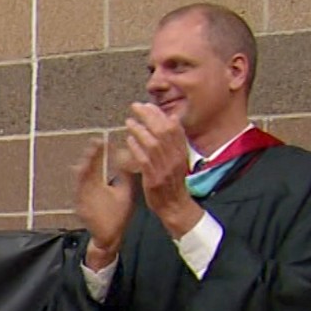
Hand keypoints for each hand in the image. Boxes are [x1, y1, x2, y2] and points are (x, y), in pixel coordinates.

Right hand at [73, 138, 134, 267]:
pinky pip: (80, 198)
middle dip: (90, 156)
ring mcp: (85, 199)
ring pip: (81, 182)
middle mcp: (89, 189)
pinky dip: (80, 189)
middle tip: (94, 144)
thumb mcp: (125, 191)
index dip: (98, 152)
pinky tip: (82, 181)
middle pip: (87, 169)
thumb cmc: (118, 215)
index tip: (102, 140)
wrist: (111, 237)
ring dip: (82, 170)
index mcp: (98, 184)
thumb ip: (125, 175)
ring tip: (86, 160)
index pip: (97, 164)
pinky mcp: (83, 210)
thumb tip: (130, 157)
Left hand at [124, 102, 203, 238]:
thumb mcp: (178, 158)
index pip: (173, 127)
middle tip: (135, 107)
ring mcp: (165, 167)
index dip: (160, 114)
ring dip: (140, 129)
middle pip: (163, 131)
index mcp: (182, 151)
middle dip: (149, 116)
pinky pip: (145, 159)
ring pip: (153, 143)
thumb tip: (172, 118)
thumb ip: (174, 140)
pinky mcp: (154, 178)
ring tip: (129, 121)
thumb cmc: (173, 181)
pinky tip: (129, 140)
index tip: (148, 105)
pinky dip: (136, 148)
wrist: (175, 205)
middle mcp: (175, 157)